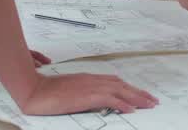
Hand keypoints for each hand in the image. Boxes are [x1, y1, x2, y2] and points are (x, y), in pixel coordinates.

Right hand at [19, 72, 158, 114]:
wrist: (34, 90)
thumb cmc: (48, 91)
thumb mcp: (69, 90)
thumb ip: (83, 92)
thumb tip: (95, 99)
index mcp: (89, 78)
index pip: (116, 82)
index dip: (130, 88)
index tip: (141, 94)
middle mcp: (93, 80)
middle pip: (122, 85)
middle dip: (139, 93)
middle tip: (153, 101)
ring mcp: (91, 87)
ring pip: (120, 91)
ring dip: (137, 98)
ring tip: (149, 105)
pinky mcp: (87, 96)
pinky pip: (110, 99)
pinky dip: (122, 103)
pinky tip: (131, 109)